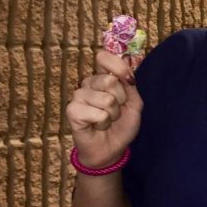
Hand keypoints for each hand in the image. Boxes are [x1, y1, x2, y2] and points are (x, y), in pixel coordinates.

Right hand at [65, 50, 142, 167]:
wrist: (111, 149)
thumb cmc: (121, 125)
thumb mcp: (134, 103)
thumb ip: (130, 84)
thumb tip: (125, 61)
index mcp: (102, 78)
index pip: (103, 57)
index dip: (118, 66)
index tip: (129, 80)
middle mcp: (88, 84)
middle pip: (109, 80)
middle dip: (121, 100)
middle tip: (116, 111)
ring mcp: (78, 97)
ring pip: (106, 99)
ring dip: (113, 114)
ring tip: (107, 120)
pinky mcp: (72, 111)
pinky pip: (97, 113)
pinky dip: (103, 123)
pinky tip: (97, 126)